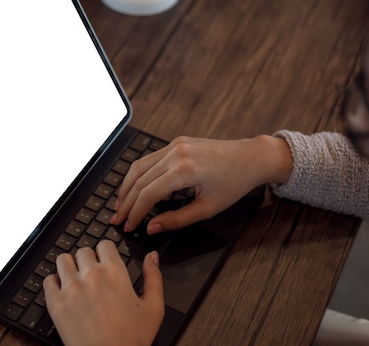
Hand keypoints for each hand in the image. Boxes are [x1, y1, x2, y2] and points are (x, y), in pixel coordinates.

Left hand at [44, 240, 163, 345]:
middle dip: (88, 260)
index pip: (104, 244)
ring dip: (69, 266)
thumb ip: (154, 277)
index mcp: (114, 272)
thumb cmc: (132, 339)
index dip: (105, 252)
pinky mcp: (55, 303)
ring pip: (63, 260)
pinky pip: (48, 280)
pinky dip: (54, 283)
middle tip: (91, 275)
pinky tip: (63, 292)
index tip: (105, 260)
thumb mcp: (154, 308)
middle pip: (83, 251)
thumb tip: (152, 257)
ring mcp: (70, 288)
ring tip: (75, 279)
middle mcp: (90, 275)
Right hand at [111, 135, 292, 233]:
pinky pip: (149, 159)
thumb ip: (176, 220)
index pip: (148, 194)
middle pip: (139, 180)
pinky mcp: (176, 142)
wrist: (251, 158)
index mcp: (184, 170)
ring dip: (127, 187)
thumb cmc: (234, 183)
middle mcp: (176, 153)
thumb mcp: (207, 208)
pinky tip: (134, 188)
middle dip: (125, 202)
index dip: (135, 213)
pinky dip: (138, 175)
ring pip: (139, 167)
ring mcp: (174, 145)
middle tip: (117, 219)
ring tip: (120, 205)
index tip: (128, 227)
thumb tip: (151, 227)